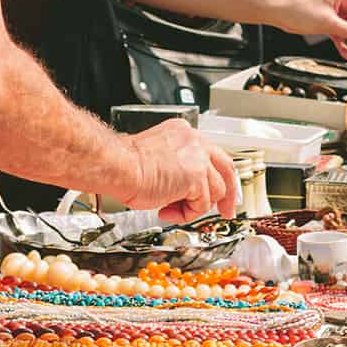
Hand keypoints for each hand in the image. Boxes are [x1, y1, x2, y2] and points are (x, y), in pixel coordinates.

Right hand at [120, 119, 238, 222]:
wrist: (117, 167)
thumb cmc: (125, 164)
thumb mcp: (156, 158)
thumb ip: (175, 168)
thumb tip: (183, 189)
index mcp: (183, 133)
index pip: (211, 154)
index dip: (216, 175)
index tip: (217, 190)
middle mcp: (194, 141)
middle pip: (226, 168)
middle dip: (229, 194)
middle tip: (226, 211)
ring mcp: (198, 158)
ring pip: (215, 191)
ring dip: (193, 207)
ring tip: (170, 208)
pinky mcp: (197, 177)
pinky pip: (202, 205)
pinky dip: (186, 213)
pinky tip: (166, 210)